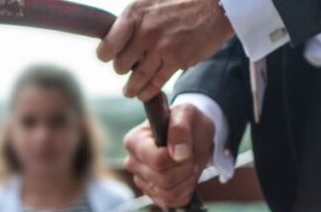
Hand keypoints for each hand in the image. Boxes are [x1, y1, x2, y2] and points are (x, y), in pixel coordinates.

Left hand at [97, 0, 233, 99]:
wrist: (214, 4)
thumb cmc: (179, 3)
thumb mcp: (148, 2)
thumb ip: (131, 21)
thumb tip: (112, 40)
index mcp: (134, 15)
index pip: (108, 46)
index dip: (106, 55)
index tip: (109, 57)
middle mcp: (145, 32)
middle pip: (121, 65)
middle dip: (122, 69)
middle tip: (127, 69)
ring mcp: (161, 47)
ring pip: (137, 78)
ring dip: (131, 88)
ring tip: (129, 91)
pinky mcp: (177, 60)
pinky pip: (156, 83)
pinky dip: (147, 92)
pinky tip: (143, 94)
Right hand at [123, 103, 213, 207]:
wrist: (194, 135)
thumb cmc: (186, 122)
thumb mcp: (187, 113)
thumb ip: (180, 127)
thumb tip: (177, 153)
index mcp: (134, 141)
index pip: (157, 161)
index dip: (177, 158)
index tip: (185, 148)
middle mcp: (133, 162)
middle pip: (163, 179)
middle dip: (185, 169)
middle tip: (189, 157)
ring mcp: (141, 180)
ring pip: (167, 193)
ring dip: (186, 181)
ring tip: (188, 166)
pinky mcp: (151, 194)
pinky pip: (170, 202)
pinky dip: (184, 192)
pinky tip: (184, 178)